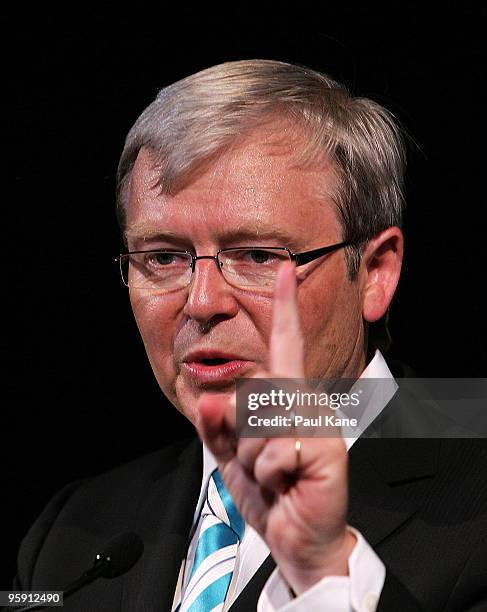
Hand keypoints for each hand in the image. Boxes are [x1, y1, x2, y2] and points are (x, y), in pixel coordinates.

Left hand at [195, 261, 355, 594]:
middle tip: (260, 464)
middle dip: (240, 436)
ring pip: (258, 424)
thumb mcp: (233, 456)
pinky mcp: (327, 450)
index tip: (285, 271)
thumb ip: (217, 426)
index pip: (285, 346)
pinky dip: (268, 478)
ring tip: (274, 477)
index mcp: (286, 400)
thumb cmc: (268, 491)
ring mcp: (318, 425)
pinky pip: (273, 454)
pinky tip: (287, 487)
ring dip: (253, 461)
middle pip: (252, 394)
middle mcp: (306, 404)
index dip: (284, 309)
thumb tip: (207, 400)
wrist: (297, 537)